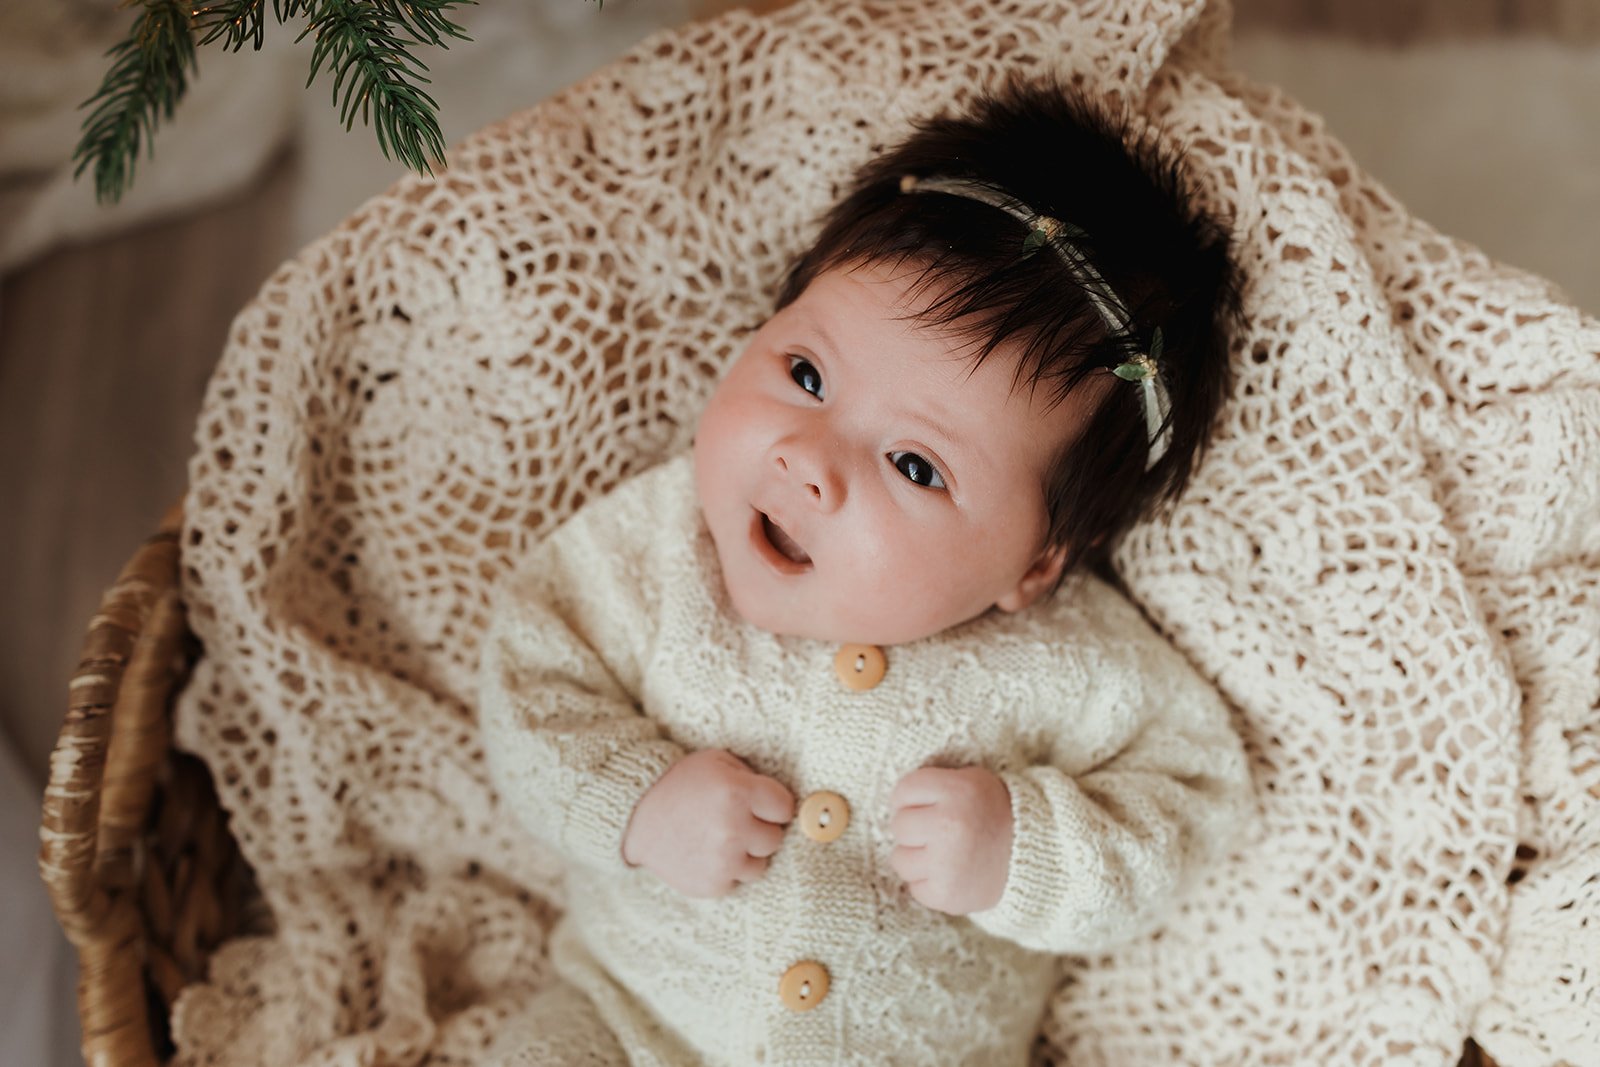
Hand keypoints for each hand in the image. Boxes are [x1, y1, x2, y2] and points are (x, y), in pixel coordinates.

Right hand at [622, 749, 794, 897]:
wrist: (636, 815)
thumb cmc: (682, 784)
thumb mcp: (718, 762)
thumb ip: (754, 776)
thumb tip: (787, 802)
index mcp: (738, 792)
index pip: (785, 808)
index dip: (773, 805)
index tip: (758, 804)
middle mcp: (733, 827)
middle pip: (775, 838)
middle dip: (760, 829)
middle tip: (735, 821)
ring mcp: (723, 860)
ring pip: (760, 865)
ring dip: (746, 854)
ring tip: (720, 838)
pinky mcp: (712, 884)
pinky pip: (737, 882)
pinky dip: (727, 871)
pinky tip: (707, 854)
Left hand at [888, 765, 1013, 914]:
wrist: (1034, 857)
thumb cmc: (994, 815)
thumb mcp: (972, 782)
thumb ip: (935, 785)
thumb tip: (894, 801)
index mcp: (955, 791)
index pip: (903, 790)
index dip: (911, 799)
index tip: (927, 806)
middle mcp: (948, 825)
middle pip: (899, 825)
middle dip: (915, 829)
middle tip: (940, 833)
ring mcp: (946, 862)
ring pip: (900, 859)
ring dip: (917, 858)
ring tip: (945, 855)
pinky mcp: (946, 894)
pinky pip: (915, 888)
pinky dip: (929, 884)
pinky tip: (951, 874)